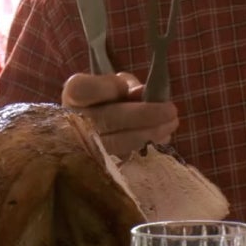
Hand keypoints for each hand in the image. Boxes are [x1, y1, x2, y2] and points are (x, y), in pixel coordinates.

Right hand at [61, 71, 178, 158]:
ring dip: (149, 134)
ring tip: (170, 124)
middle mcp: (74, 120)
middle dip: (144, 115)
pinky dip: (146, 145)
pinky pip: (123, 156)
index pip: (83, 89)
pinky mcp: (98, 161)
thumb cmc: (111, 96)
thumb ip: (128, 86)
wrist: (97, 121)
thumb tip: (142, 94)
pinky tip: (162, 138)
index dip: (109, 87)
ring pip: (115, 142)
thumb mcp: (118, 83)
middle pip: (106, 119)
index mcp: (75, 95)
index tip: (131, 88)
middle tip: (171, 111)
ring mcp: (83, 144)